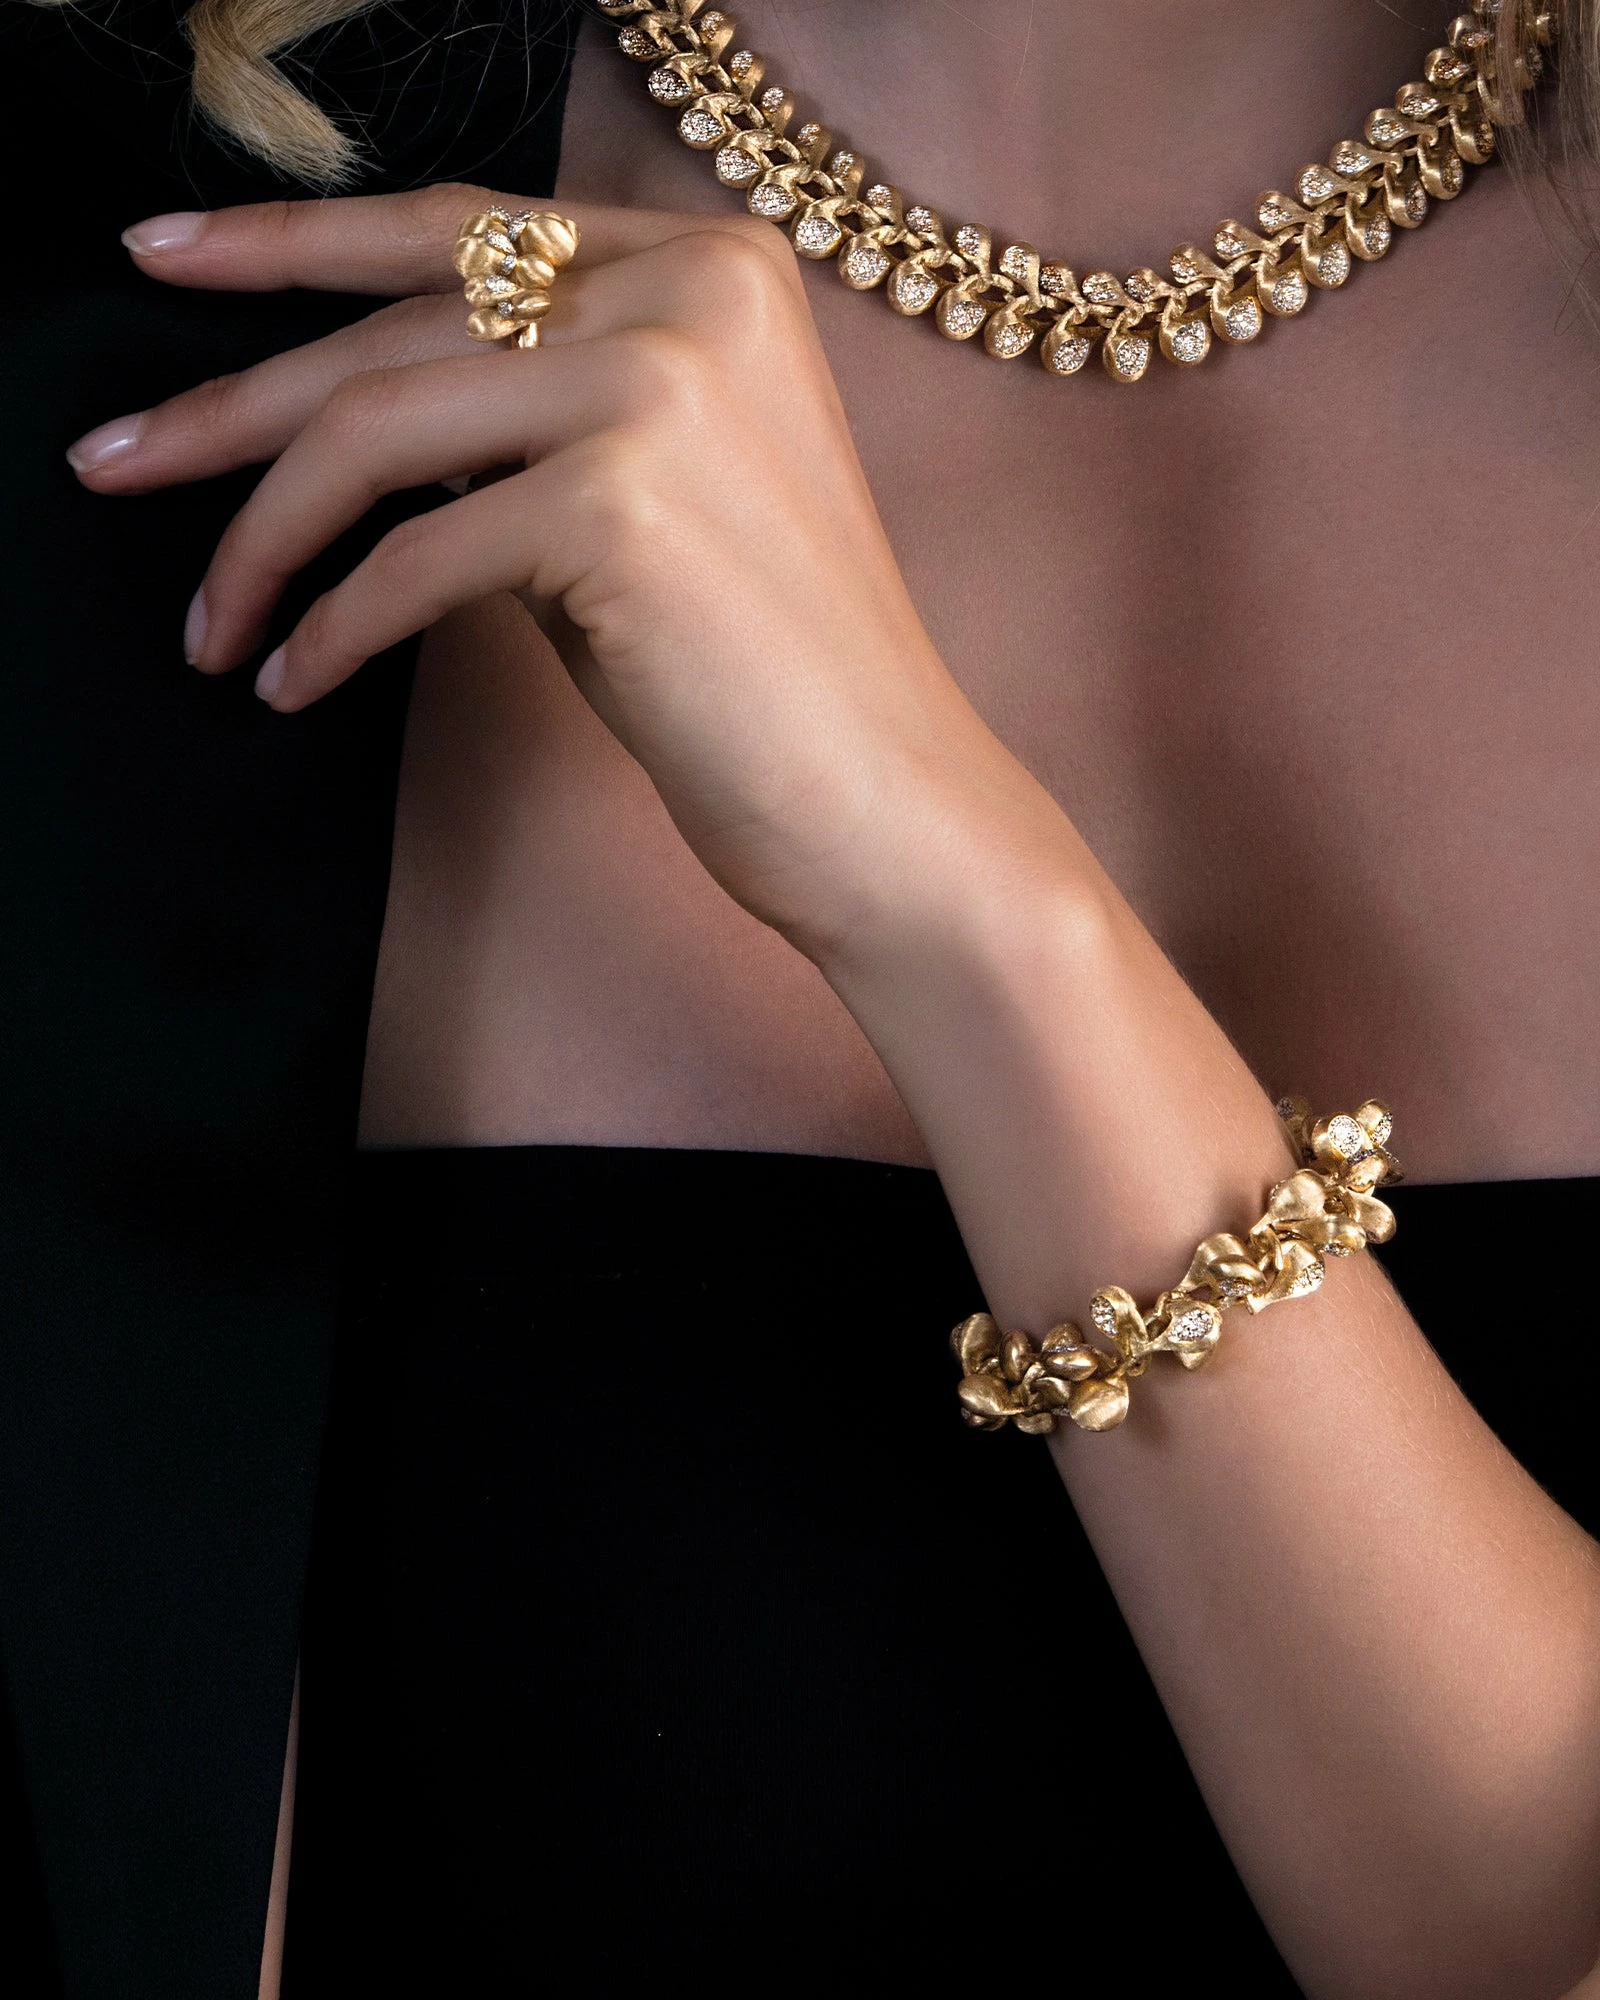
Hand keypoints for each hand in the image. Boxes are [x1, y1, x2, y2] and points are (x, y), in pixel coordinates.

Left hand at [70, 185, 1059, 958]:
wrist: (890, 801)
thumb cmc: (763, 673)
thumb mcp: (646, 496)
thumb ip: (529, 415)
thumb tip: (346, 407)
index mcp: (712, 266)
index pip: (458, 226)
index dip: (290, 244)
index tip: (163, 261)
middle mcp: (693, 294)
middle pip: (394, 325)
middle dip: (228, 405)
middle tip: (111, 461)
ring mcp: (662, 388)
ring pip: (375, 428)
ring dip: (261, 536)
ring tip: (210, 623)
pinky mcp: (622, 506)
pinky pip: (411, 556)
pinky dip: (331, 627)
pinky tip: (293, 683)